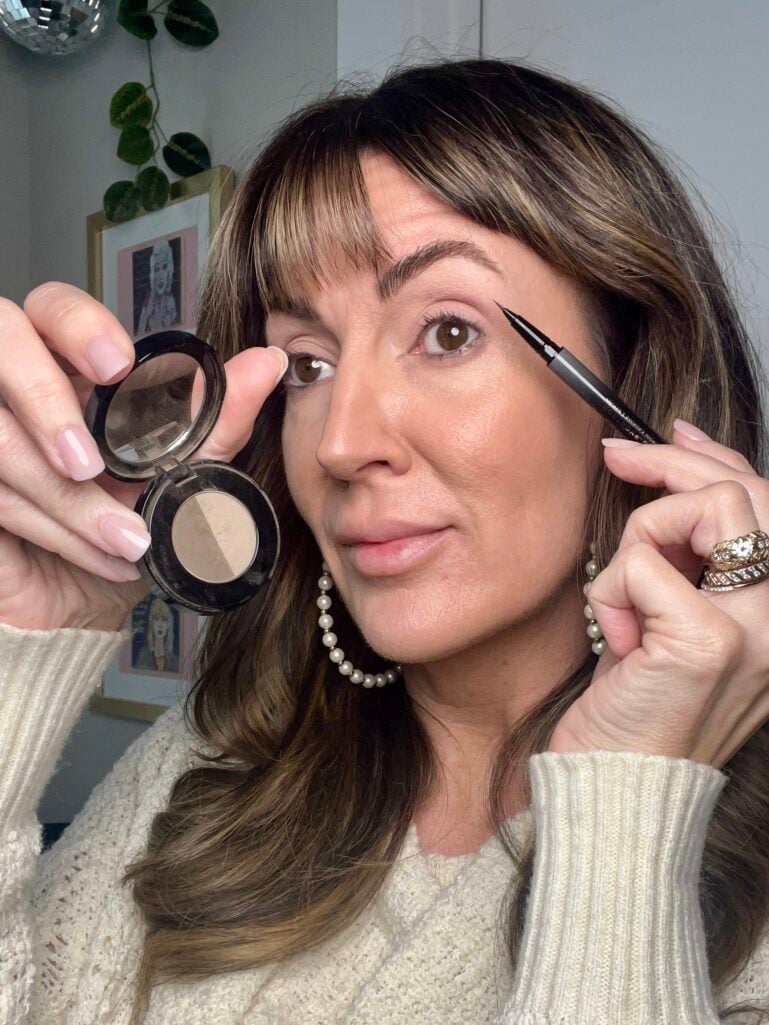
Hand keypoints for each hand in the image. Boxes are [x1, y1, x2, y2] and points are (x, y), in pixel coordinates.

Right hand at [0, 282, 284, 631]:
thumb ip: (216, 420)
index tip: (117, 365)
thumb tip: (266, 364)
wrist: (83, 608)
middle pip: (1, 338)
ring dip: (69, 500)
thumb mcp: (178, 478)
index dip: (78, 324)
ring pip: (1, 437)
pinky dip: (52, 529)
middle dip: (47, 400)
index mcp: (67, 370)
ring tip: (127, 540)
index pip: (54, 307)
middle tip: (87, 460)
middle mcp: (13, 390)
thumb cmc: (123, 532)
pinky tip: (98, 554)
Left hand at [548, 422, 768, 768]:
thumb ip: (689, 552)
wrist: (619, 783)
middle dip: (666, 462)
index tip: (668, 435)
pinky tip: (618, 639)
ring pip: (693, 511)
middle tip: (615, 456)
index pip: (765, 501)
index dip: (713, 456)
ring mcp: (756, 629)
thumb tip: (677, 468)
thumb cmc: (638, 700)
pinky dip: (610, 593)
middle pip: (740, 490)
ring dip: (636, 543)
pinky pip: (640, 563)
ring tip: (623, 603)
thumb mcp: (670, 614)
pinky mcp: (708, 643)